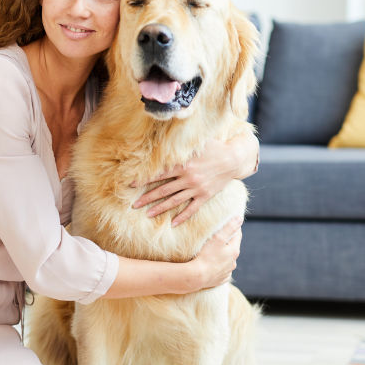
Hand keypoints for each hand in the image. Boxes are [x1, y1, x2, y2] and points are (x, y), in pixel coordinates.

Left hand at [130, 133, 257, 226]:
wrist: (233, 158)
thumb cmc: (213, 147)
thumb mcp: (195, 144)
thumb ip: (178, 146)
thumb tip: (162, 140)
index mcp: (182, 165)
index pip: (158, 174)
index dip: (144, 179)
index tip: (131, 185)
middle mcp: (187, 178)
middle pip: (163, 190)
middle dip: (147, 198)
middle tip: (134, 205)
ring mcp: (196, 188)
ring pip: (174, 201)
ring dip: (160, 208)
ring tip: (147, 214)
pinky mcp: (205, 195)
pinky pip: (192, 209)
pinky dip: (182, 217)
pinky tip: (173, 223)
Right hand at [190, 216, 242, 290]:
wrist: (196, 277)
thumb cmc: (206, 256)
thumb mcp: (218, 238)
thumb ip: (229, 227)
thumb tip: (240, 218)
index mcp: (234, 251)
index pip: (237, 235)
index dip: (233, 227)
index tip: (228, 222)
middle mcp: (233, 262)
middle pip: (232, 248)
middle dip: (228, 242)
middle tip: (219, 236)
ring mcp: (227, 272)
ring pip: (228, 260)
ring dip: (224, 255)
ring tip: (215, 251)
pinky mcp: (220, 280)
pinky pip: (222, 271)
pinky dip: (219, 267)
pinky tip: (213, 266)